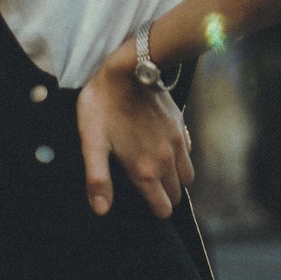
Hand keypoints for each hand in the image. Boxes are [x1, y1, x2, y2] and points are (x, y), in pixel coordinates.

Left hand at [76, 52, 193, 218]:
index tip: (140, 201)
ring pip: (186, 176)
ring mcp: (177, 143)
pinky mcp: (181, 126)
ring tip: (154, 168)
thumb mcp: (91, 142)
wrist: (126, 69)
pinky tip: (161, 147)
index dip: (153, 209)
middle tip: (144, 184)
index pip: (163, 209)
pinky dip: (179, 157)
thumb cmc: (103, 105)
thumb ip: (98, 179)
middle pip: (176, 195)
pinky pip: (188, 153)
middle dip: (163, 196)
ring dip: (174, 178)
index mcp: (145, 170)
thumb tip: (101, 210)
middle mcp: (167, 161)